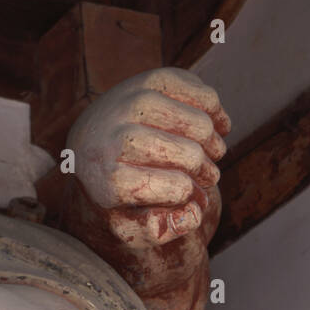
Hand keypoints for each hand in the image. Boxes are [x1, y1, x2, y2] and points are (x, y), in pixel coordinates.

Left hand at [66, 68, 229, 247]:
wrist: (92, 143)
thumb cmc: (118, 189)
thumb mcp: (129, 223)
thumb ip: (160, 230)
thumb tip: (193, 213)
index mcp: (105, 177)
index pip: (174, 187)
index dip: (189, 194)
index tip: (187, 194)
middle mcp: (113, 135)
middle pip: (189, 156)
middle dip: (207, 171)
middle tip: (208, 176)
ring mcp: (129, 102)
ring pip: (199, 124)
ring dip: (214, 143)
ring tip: (212, 154)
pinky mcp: (147, 79)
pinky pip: (202, 93)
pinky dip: (217, 111)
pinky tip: (216, 126)